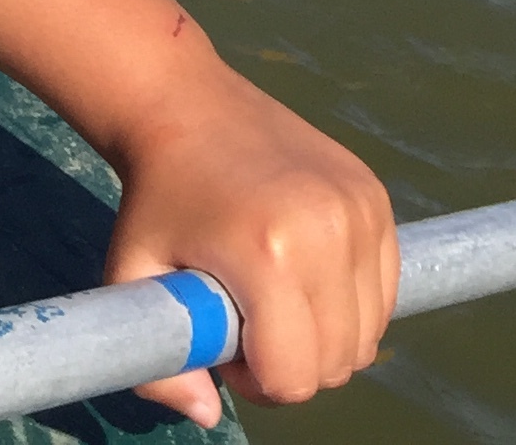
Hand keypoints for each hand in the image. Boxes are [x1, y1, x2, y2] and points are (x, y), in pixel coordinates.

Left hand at [105, 59, 395, 416]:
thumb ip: (159, 365)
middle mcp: (328, 229)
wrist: (185, 103)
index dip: (255, 378)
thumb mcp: (131, 278)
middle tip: (247, 319)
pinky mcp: (375, 195)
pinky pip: (383, 291)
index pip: (294, 377)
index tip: (224, 338)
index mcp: (268, 253)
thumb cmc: (156, 196)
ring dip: (324, 335)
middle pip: (337, 362)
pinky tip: (304, 272)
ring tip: (274, 294)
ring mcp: (359, 208)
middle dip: (292, 362)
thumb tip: (208, 414)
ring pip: (367, 334)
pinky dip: (351, 303)